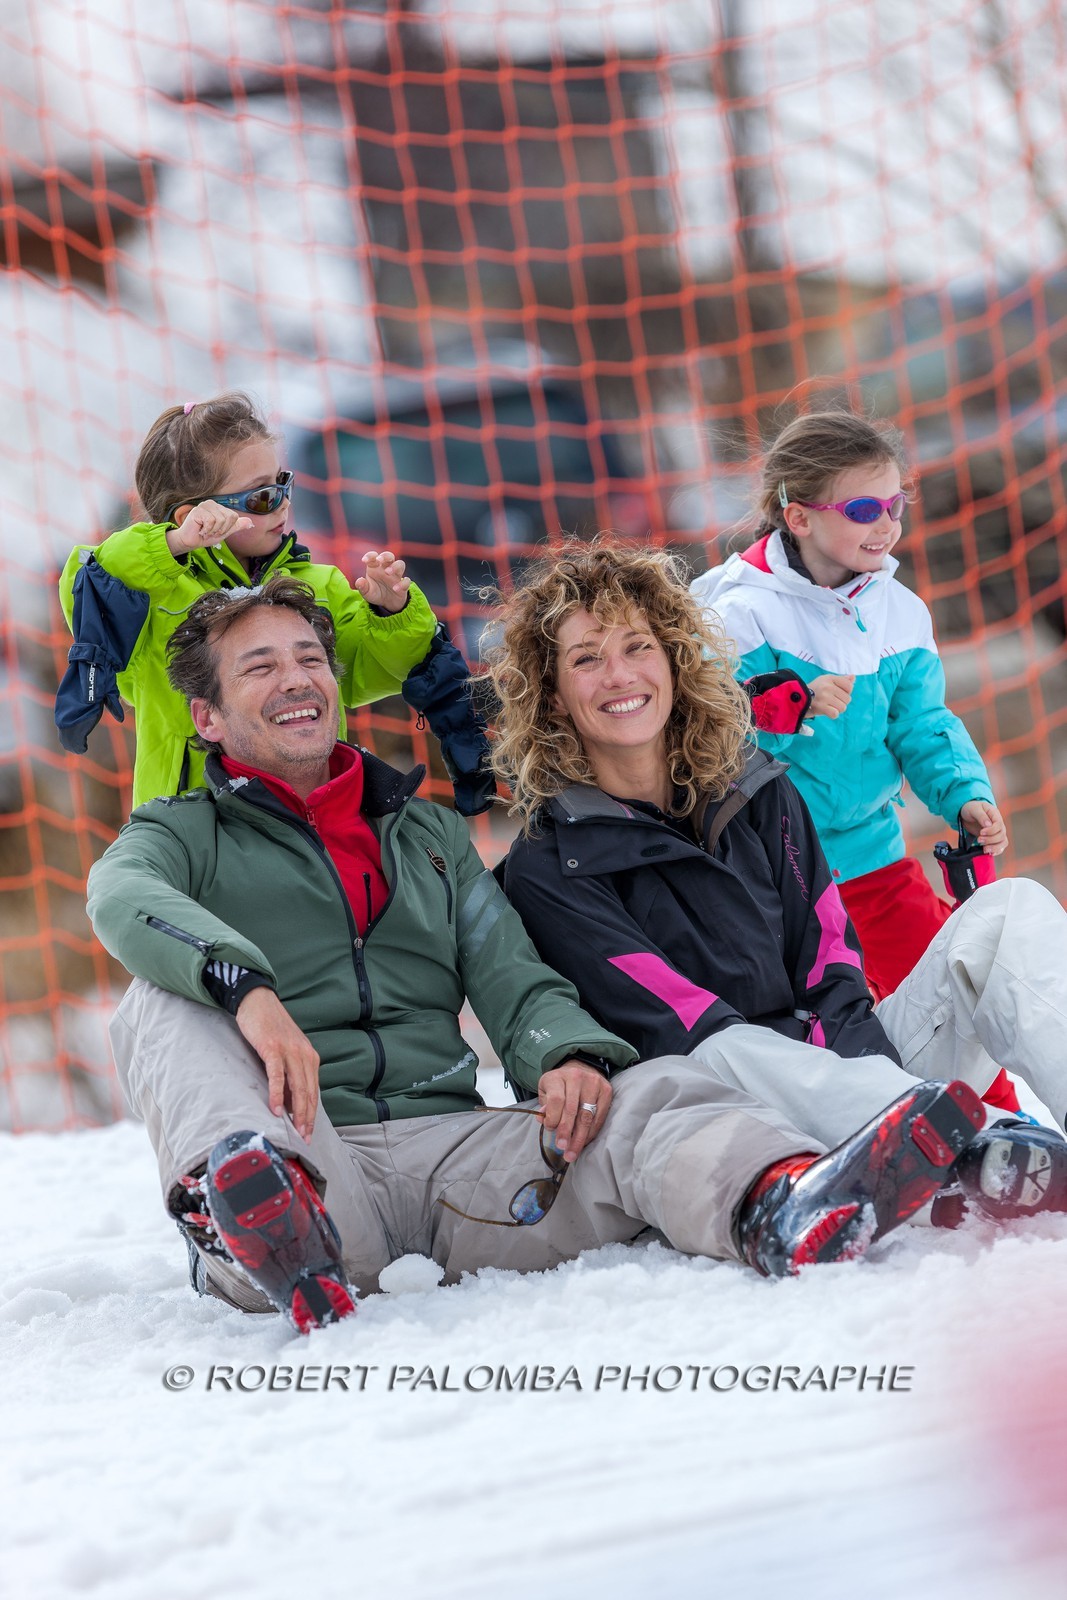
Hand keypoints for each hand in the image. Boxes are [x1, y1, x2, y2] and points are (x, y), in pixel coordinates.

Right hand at [165, 501, 252, 555]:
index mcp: (219, 507)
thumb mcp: (225, 532)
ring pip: (220, 519)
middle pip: (229, 518)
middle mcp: (212, 503)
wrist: (191, 542)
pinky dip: (207, 529)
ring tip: (205, 530)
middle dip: (221, 530)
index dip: (228, 528)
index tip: (217, 531)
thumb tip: (251, 523)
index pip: (234, 516)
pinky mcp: (198, 510)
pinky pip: (211, 521)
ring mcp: (204, 505)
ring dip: (213, 530)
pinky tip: (200, 529)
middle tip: (211, 531)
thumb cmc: (206, 536)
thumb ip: (237, 526)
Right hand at [235, 987, 318, 1139]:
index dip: (312, 1113)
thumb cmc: (270, 1028)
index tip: (309, 1132)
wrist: (258, 1001)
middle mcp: (304, 1054)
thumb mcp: (286, 1051)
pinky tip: (276, 1109)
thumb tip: (289, 1101)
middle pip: (309, 1092)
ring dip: (297, 1111)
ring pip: (297, 1086)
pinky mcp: (272, 1048)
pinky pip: (277, 1075)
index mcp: (309, 1057)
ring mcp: (289, 1051)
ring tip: (296, 1129)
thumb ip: (290, 1073)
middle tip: (305, 1138)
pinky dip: (278, 1094)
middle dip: (308, 1118)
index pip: (313, 1090)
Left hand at [356, 550, 409, 611]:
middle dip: (385, 556)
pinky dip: (402, 583)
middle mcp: (386, 568)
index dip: (370, 556)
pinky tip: (395, 589)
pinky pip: (407, 581)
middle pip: (389, 556)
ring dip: (395, 566)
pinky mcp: (404, 585)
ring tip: (387, 572)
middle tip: (379, 560)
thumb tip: (359, 581)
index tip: (364, 561)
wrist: (387, 604)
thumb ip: (362, 586)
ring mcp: (396, 576)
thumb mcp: (366, 592)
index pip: (374, 556)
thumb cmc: (376, 593)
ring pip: (400, 564)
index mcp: (375, 567)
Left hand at [536, 1062, 612, 1162]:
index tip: (550, 1130)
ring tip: (573, 1152)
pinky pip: (599, 1117)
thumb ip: (544, 1106)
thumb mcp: (546, 1091)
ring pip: (587, 1116)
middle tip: (564, 1150)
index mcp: (557, 1076)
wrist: (579, 1068)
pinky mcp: (606, 1090)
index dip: (553, 1119)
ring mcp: (594, 1082)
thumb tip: (544, 1121)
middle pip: (572, 1110)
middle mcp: (576, 1077)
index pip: (556, 1100)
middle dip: (567, 1133)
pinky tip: (584, 1141)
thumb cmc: (559, 1085)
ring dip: (580, 1137)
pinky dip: (591, 1132)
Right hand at [806, 673, 854, 719]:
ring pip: (843, 707)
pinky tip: (827, 711)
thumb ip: (842, 680)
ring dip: (837, 709)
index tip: (838, 693)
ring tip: (829, 706)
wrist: (798, 698)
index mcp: (830, 678)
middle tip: (831, 701)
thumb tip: (853, 677)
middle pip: (847, 699)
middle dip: (841, 701)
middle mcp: (827, 686)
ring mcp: (824, 697)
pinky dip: (832, 714)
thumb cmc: (816, 689)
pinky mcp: (821, 707)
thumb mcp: (827, 680)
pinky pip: (835, 714)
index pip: (849, 686)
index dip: (846, 692)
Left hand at [960, 800, 1008, 855]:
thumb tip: (988, 825)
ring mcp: (997, 832)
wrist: (968, 814)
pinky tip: (989, 853)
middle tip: (979, 839)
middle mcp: (999, 824)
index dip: (991, 831)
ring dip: (995, 848)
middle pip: (1001, 835)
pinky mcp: (993, 839)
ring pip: (1003, 842)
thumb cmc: (971, 809)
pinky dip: (996, 851)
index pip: (999, 825)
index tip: (981, 832)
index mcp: (995, 815)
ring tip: (984, 849)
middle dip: (990, 840)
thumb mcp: (974, 809)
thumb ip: (981, 816)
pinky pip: (1000, 847)